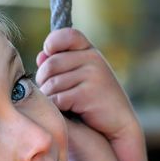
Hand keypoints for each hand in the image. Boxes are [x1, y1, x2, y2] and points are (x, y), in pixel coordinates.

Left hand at [36, 28, 149, 160]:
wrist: (119, 125)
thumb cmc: (96, 102)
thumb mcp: (81, 78)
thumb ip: (61, 65)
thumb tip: (40, 56)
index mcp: (90, 51)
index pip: (66, 35)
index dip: (52, 43)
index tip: (48, 54)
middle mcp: (93, 58)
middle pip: (49, 64)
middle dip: (44, 80)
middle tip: (54, 93)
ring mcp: (92, 74)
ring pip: (51, 83)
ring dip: (50, 97)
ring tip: (64, 105)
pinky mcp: (88, 93)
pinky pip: (57, 98)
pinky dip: (57, 108)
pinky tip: (69, 112)